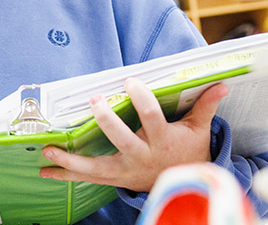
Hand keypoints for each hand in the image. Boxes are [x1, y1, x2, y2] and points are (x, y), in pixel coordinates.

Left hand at [39, 78, 227, 191]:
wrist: (183, 186)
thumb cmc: (188, 151)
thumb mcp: (198, 129)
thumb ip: (206, 105)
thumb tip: (222, 84)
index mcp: (162, 141)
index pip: (152, 118)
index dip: (142, 99)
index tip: (131, 82)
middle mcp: (141, 157)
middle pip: (122, 140)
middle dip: (107, 122)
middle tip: (94, 102)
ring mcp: (125, 171)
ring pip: (95, 167)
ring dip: (70, 159)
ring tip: (49, 149)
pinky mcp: (114, 179)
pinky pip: (87, 178)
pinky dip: (66, 173)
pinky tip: (46, 169)